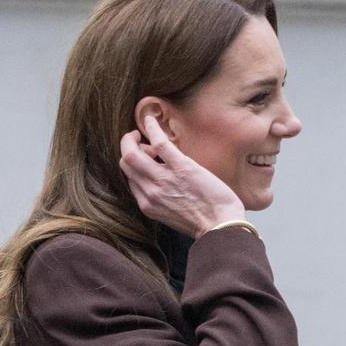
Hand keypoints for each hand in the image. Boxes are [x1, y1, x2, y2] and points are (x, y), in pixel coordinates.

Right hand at [119, 114, 244, 237]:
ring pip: (131, 153)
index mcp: (148, 204)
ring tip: (142, 132)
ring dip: (132, 138)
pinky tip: (151, 119)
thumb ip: (161, 200)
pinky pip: (159, 142)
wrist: (220, 227)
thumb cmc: (203, 223)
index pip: (130, 179)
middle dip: (128, 148)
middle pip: (125, 164)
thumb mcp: (172, 216)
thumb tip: (160, 183)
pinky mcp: (181, 167)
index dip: (134, 165)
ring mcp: (163, 179)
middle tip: (137, 140)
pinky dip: (152, 127)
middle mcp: (150, 192)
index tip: (144, 157)